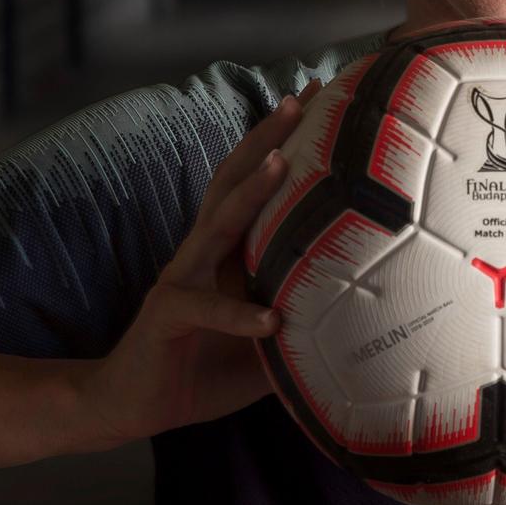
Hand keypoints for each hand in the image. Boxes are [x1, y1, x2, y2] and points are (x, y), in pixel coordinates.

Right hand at [75, 78, 323, 446]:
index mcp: (228, 251)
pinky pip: (204, 308)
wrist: (131, 405)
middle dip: (266, 138)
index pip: (258, 186)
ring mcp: (181, 278)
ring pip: (217, 223)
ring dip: (250, 192)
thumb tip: (374, 325)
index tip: (320, 102)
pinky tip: (271, 320)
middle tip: (301, 100)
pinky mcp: (166, 316)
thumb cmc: (203, 368)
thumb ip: (309, 327)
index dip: (285, 145)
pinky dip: (238, 313)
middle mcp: (203, 252)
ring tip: (282, 163)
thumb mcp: (269, 347)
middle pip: (234, 181)